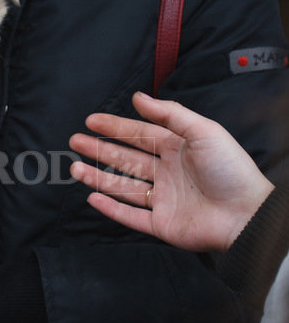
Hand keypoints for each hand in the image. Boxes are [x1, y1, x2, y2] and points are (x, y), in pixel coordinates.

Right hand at [69, 92, 273, 251]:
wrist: (248, 214)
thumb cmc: (230, 170)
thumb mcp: (204, 131)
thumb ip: (170, 114)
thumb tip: (139, 98)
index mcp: (177, 149)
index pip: (139, 135)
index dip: (115, 127)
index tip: (91, 121)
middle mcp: (167, 173)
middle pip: (125, 159)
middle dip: (100, 150)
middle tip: (75, 142)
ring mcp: (163, 200)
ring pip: (123, 187)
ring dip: (98, 177)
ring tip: (75, 167)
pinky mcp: (162, 225)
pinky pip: (131, 216)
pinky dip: (111, 208)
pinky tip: (93, 197)